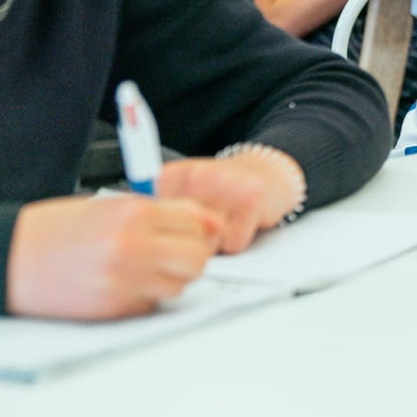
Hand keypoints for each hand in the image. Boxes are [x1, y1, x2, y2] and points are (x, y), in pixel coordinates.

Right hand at [5, 195, 223, 319]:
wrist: (5, 258)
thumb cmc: (52, 230)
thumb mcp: (107, 207)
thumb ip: (158, 212)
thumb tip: (207, 221)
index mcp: (133, 213)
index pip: (197, 222)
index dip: (197, 229)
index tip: (189, 232)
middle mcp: (133, 246)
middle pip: (197, 259)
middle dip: (189, 258)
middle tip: (168, 255)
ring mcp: (124, 280)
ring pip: (179, 285)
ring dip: (168, 280)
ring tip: (138, 270)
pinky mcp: (113, 307)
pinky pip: (151, 305)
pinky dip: (144, 298)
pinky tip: (120, 285)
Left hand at [158, 147, 305, 252]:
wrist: (266, 172)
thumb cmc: (220, 188)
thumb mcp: (183, 192)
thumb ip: (161, 213)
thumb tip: (150, 244)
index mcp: (173, 175)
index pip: (156, 225)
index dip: (169, 235)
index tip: (180, 227)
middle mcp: (198, 176)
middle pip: (182, 236)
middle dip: (194, 240)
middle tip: (207, 224)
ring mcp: (225, 187)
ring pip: (208, 241)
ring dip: (217, 242)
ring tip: (225, 221)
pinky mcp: (252, 201)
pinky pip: (234, 243)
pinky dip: (238, 240)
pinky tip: (242, 222)